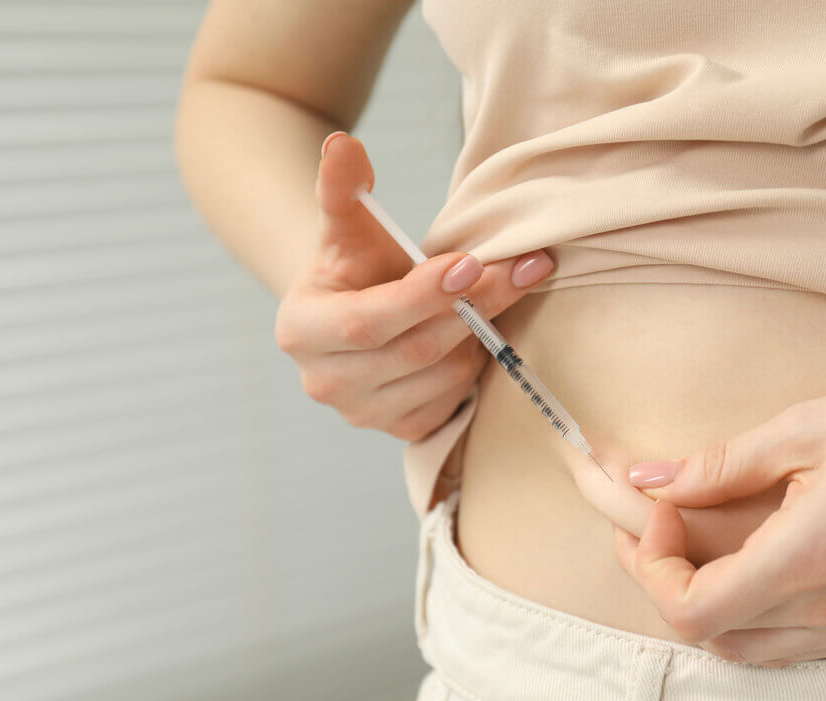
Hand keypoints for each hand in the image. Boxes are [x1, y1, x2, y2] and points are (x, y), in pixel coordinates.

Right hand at [274, 131, 555, 440]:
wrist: (357, 316)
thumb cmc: (357, 266)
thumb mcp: (349, 227)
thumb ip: (344, 188)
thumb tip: (341, 144)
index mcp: (302, 330)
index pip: (367, 321)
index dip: (422, 295)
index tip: (470, 263)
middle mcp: (325, 383)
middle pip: (415, 350)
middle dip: (474, 308)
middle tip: (523, 268)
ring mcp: (362, 415)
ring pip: (443, 378)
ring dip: (478, 338)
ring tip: (488, 298)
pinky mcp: (400, 431)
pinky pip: (453, 402)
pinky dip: (473, 369)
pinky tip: (474, 337)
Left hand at [600, 364, 825, 664]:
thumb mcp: (806, 426)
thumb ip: (718, 465)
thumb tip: (647, 480)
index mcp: (811, 557)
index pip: (694, 610)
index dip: (653, 569)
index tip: (662, 512)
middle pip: (711, 636)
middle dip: (664, 584)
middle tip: (658, 526)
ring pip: (747, 650)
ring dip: (704, 607)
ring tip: (690, 546)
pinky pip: (788, 645)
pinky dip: (748, 617)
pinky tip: (744, 565)